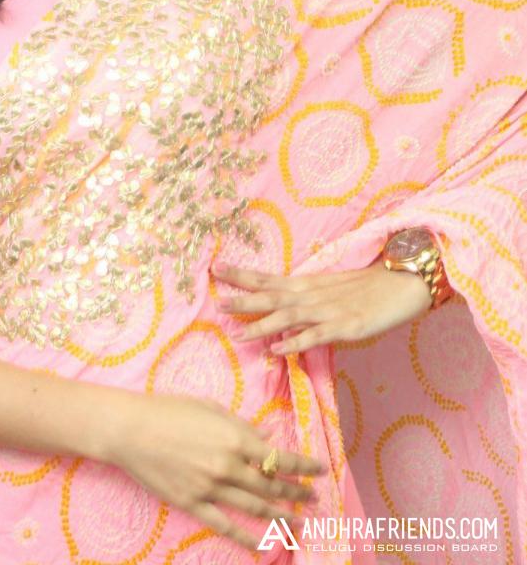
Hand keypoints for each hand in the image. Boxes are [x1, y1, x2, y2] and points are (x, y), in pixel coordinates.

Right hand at [103, 390, 327, 554]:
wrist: (131, 430)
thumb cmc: (169, 410)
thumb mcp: (209, 408)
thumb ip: (240, 425)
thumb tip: (266, 436)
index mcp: (235, 438)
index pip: (279, 456)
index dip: (303, 465)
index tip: (320, 469)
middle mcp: (229, 466)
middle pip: (272, 485)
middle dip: (297, 492)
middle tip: (314, 498)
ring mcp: (211, 488)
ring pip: (256, 508)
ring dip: (282, 516)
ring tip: (300, 522)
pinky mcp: (193, 504)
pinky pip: (226, 526)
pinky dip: (247, 539)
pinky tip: (263, 546)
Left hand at [211, 256, 433, 353]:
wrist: (403, 282)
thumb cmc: (367, 286)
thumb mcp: (331, 288)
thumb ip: (307, 297)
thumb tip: (282, 310)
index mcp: (308, 283)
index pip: (269, 278)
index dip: (243, 275)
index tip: (216, 269)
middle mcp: (313, 294)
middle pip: (272, 295)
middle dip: (244, 299)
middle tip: (218, 302)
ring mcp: (328, 310)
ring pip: (289, 316)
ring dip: (263, 324)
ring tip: (239, 333)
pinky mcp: (345, 326)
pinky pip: (316, 335)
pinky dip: (296, 342)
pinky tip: (279, 349)